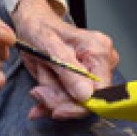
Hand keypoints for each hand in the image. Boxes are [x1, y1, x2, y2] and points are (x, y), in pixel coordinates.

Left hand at [12, 0, 118, 120]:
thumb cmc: (40, 29)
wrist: (33, 24)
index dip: (79, 106)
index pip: (101, 92)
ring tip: (38, 88)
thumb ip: (68, 72)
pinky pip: (71, 99)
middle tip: (38, 93)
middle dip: (60, 101)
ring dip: (54, 99)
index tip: (56, 111)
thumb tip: (85, 96)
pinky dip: (54, 100)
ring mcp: (95, 70)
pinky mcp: (85, 78)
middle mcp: (103, 61)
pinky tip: (41, 97)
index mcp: (99, 50)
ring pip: (77, 101)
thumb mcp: (49, 48)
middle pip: (88, 99)